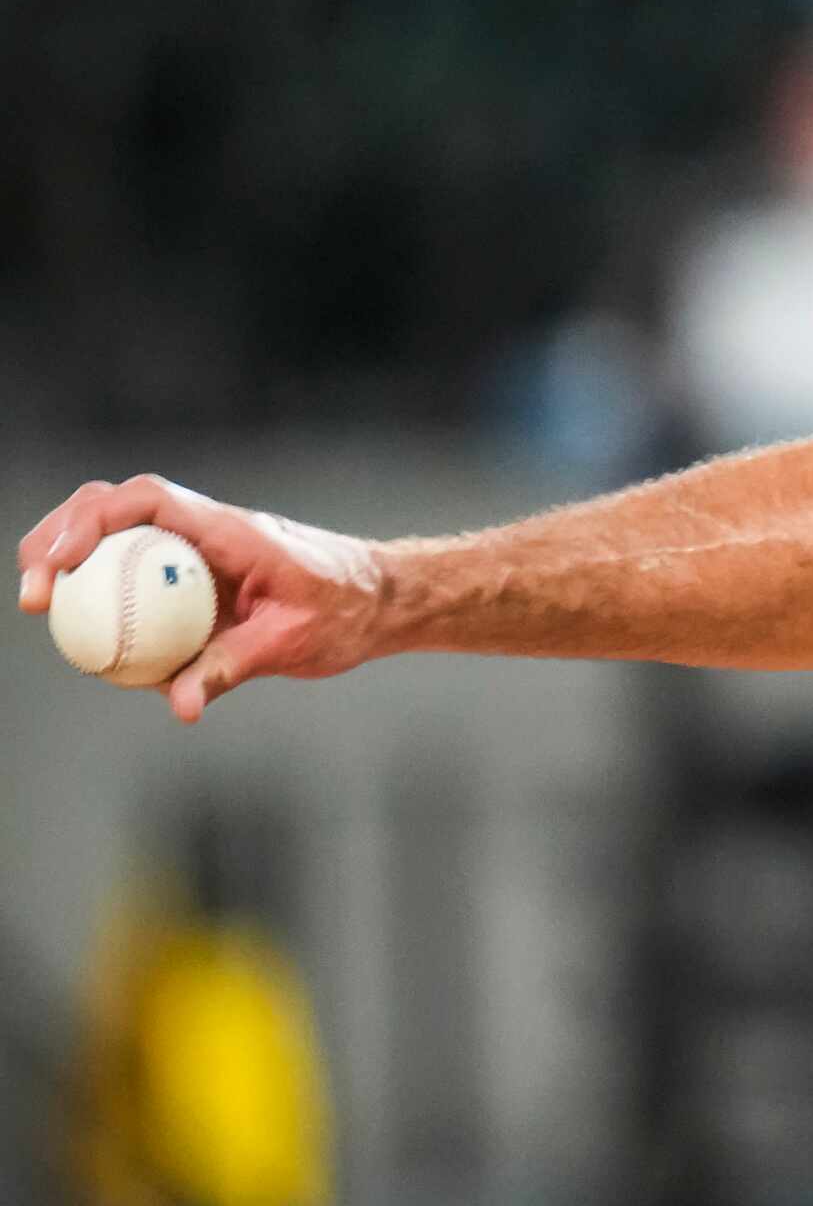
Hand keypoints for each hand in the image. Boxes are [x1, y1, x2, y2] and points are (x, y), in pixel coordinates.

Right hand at [17, 475, 387, 723]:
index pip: (148, 500)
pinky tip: (93, 644)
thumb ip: (232, 667)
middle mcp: (205, 530)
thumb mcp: (293, 642)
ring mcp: (198, 550)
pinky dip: (107, 598)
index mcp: (229, 529)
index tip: (58, 565)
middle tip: (31, 597)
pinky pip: (139, 578)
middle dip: (58, 539)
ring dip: (72, 565)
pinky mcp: (196, 577)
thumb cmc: (348, 610)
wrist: (383, 600)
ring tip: (41, 609)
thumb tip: (179, 706)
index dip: (91, 522)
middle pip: (112, 510)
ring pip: (118, 539)